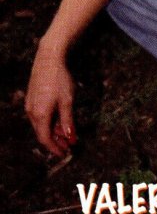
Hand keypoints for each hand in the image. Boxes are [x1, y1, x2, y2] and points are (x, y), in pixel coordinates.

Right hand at [26, 43, 76, 157]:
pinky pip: (38, 116)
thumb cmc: (59, 79)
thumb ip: (67, 121)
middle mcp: (31, 112)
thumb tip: (70, 138)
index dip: (55, 148)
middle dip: (55, 141)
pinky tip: (58, 120)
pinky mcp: (31, 98)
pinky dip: (48, 121)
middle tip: (68, 145)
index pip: (45, 139)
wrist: (48, 59)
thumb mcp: (67, 101)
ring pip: (40, 124)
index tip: (65, 153)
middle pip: (42, 133)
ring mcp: (30, 105)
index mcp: (40, 115)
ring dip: (52, 131)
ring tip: (65, 133)